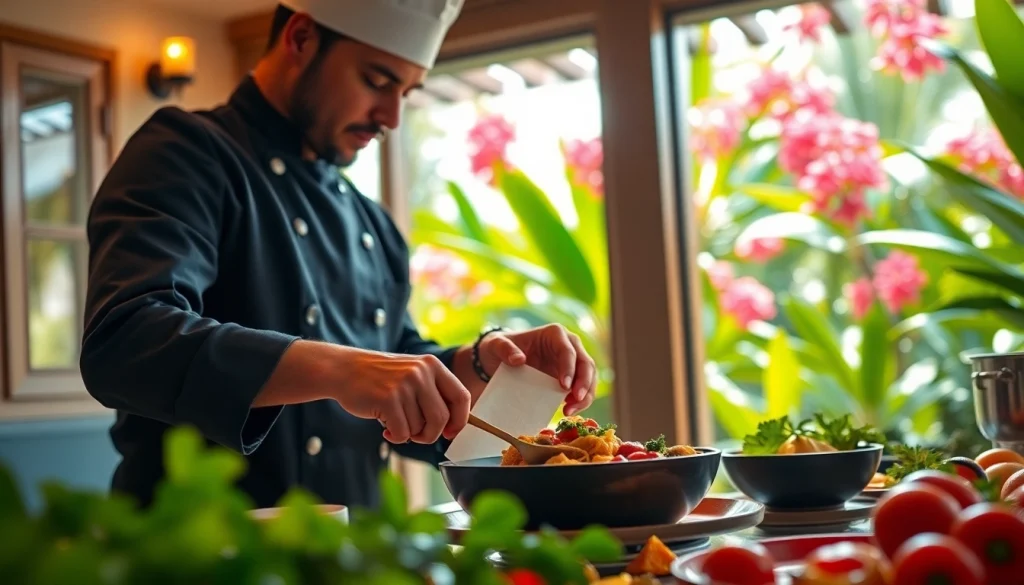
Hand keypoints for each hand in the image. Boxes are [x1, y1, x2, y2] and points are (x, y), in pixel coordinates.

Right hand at [333, 351, 471, 444]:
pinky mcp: (388, 399)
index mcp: (432, 365)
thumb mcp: (412, 374)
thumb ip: (433, 394)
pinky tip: (385, 429)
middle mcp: (421, 372)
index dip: (459, 420)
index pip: (462, 397)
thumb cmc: (380, 378)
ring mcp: (404, 385)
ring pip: (420, 427)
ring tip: (394, 422)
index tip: (450, 432)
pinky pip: (402, 433)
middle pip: (442, 419)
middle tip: (417, 435)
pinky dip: (395, 437)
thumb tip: (453, 427)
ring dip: (408, 433)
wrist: (344, 369)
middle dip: (430, 434)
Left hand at [477, 324, 596, 415]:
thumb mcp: (496, 345)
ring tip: (569, 411)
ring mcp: (571, 362)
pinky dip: (580, 400)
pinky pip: (583, 388)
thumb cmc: (500, 347)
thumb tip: (519, 359)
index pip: (568, 350)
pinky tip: (568, 410)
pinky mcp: (570, 377)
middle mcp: (568, 345)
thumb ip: (505, 349)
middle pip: (586, 363)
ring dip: (585, 395)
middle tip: (575, 401)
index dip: (569, 368)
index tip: (564, 386)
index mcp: (555, 334)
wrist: (499, 357)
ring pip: (589, 377)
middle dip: (584, 383)